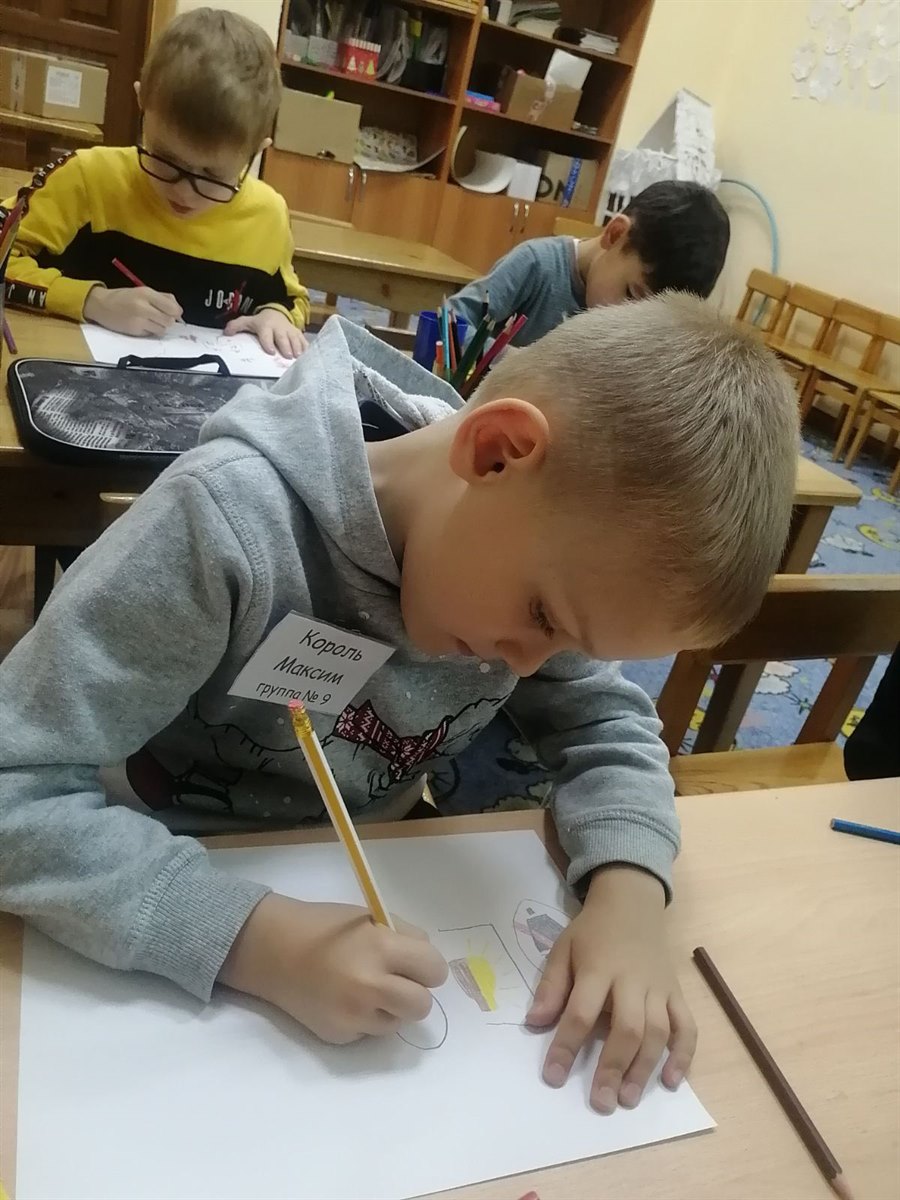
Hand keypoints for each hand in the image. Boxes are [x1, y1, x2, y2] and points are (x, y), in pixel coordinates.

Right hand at [84, 285, 181, 334]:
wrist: (101, 305)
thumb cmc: (123, 297)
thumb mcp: (143, 291)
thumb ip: (162, 298)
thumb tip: (178, 310)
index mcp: (147, 293)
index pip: (172, 308)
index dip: (176, 312)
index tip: (174, 313)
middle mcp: (143, 307)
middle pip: (169, 320)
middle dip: (168, 320)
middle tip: (160, 317)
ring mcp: (138, 320)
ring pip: (162, 330)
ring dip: (160, 327)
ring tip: (150, 321)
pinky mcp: (135, 331)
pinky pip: (151, 334)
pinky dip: (150, 331)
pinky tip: (141, 325)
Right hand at [219, 894, 448, 1042]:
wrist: (273, 950)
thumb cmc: (326, 927)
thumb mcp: (371, 918)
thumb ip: (405, 937)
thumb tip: (427, 964)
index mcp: (381, 948)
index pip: (433, 970)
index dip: (427, 967)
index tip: (416, 964)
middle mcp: (370, 986)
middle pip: (422, 1006)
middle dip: (415, 993)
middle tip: (398, 981)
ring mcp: (353, 1016)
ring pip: (397, 1023)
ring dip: (390, 1009)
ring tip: (366, 989)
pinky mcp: (339, 1036)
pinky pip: (369, 1032)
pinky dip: (364, 1019)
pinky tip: (343, 1000)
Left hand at [225, 309, 306, 357]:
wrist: (277, 313)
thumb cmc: (261, 323)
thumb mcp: (248, 322)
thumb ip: (236, 326)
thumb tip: (226, 333)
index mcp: (266, 327)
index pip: (266, 335)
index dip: (268, 342)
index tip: (271, 351)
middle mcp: (279, 328)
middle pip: (283, 338)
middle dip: (286, 346)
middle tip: (288, 356)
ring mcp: (290, 331)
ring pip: (295, 339)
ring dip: (297, 348)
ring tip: (298, 358)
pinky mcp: (299, 334)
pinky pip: (304, 341)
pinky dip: (306, 348)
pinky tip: (308, 357)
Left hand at [526, 867, 695, 1113]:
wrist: (632, 903)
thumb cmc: (593, 932)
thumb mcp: (563, 948)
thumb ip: (551, 986)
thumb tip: (534, 1023)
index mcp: (599, 967)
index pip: (581, 1011)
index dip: (566, 1045)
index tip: (553, 1076)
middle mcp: (632, 980)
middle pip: (627, 1028)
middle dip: (614, 1067)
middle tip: (602, 1102)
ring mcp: (659, 987)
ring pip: (658, 1032)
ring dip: (645, 1068)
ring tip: (628, 1099)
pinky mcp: (677, 992)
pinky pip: (687, 1026)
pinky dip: (684, 1055)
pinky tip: (672, 1081)